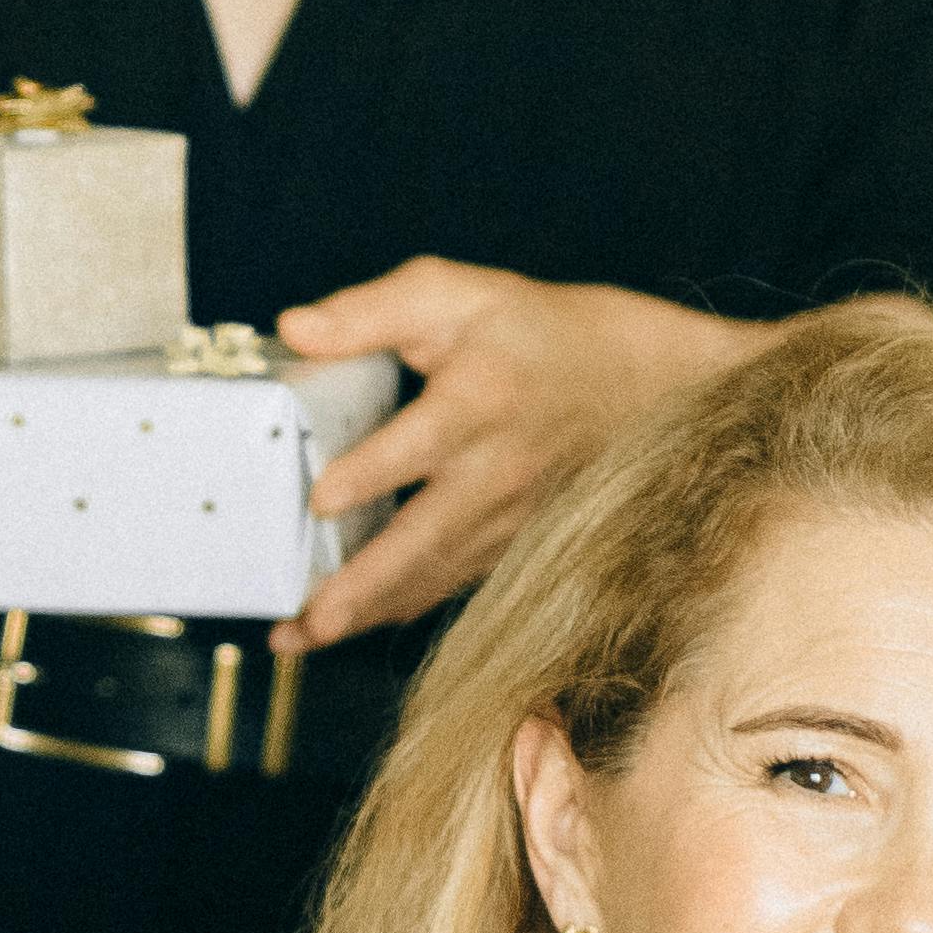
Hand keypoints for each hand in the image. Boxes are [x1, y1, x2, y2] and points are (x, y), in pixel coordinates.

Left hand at [270, 265, 761, 646]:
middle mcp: (496, 471)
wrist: (639, 383)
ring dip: (368, 610)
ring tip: (304, 636)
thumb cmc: (536, 334)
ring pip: (433, 574)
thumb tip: (293, 329)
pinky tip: (351, 625)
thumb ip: (369, 313)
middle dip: (365, 583)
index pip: (421, 443)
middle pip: (425, 536)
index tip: (321, 499)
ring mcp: (508, 518)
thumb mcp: (455, 296)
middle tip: (311, 620)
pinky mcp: (511, 544)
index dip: (371, 472)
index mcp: (479, 402)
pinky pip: (450, 583)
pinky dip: (399, 606)